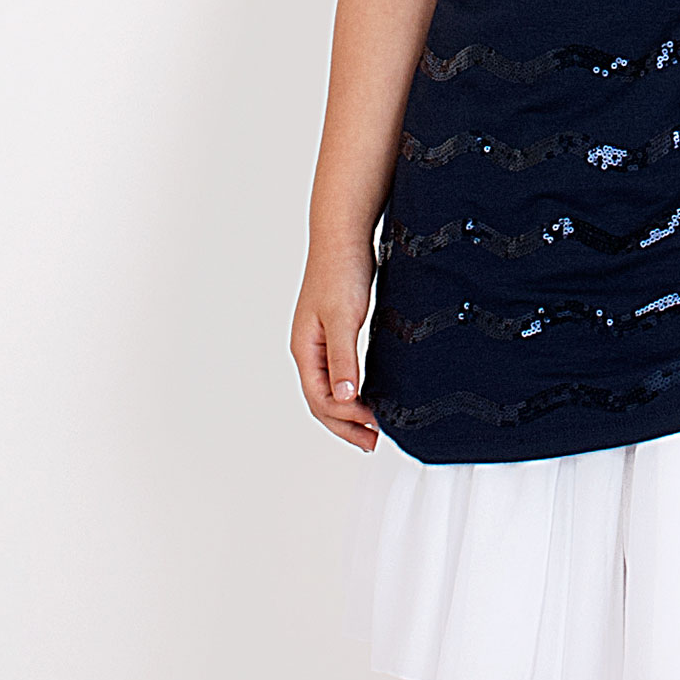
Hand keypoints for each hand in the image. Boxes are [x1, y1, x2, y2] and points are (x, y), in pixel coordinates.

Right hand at [291, 247, 378, 451]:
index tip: (374, 426)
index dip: (345, 418)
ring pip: (331, 390)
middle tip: (373, 442)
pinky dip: (355, 391)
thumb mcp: (344, 319)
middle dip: (346, 425)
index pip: (320, 399)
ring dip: (350, 412)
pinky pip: (340, 373)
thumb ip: (344, 359)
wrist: (344, 237)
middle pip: (322, 401)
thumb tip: (345, 398)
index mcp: (305, 349)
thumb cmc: (341, 272)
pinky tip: (371, 395)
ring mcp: (321, 343)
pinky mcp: (337, 333)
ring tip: (373, 428)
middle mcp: (309, 350)